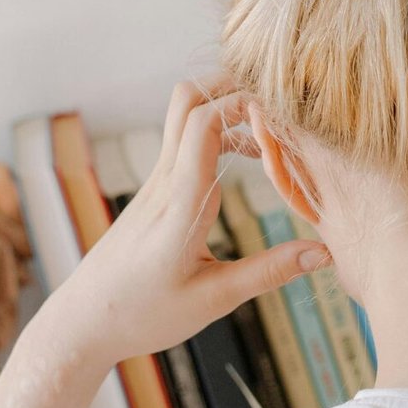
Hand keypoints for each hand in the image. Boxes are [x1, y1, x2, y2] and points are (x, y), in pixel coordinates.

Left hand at [41, 81, 328, 372]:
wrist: (84, 321)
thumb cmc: (143, 314)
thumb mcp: (214, 300)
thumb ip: (269, 272)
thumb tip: (322, 253)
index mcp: (181, 203)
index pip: (204, 123)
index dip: (243, 102)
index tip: (283, 112)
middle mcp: (166, 181)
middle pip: (188, 99)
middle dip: (232, 85)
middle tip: (278, 104)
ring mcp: (156, 182)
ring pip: (185, 115)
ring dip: (227, 107)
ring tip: (271, 133)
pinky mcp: (155, 191)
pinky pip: (185, 141)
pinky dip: (219, 131)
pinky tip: (248, 156)